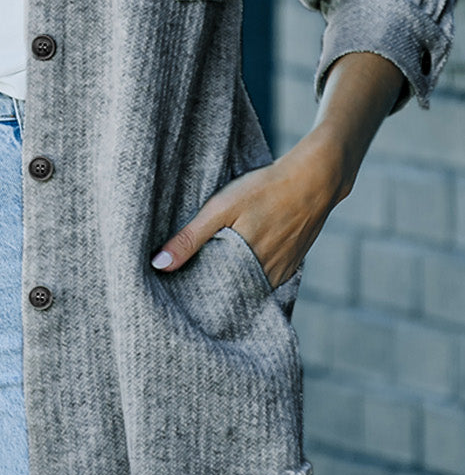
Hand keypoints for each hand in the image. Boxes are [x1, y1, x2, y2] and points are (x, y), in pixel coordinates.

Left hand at [150, 138, 344, 289]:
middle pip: (230, 292)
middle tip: (187, 280)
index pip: (211, 295)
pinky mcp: (292, 265)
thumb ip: (191, 237)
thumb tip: (160, 265)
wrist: (314, 179)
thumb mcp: (221, 208)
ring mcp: (282, 273)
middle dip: (210, 288)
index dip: (193, 292)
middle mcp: (266, 278)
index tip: (174, 289)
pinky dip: (250, 272)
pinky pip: (265, 278)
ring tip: (210, 267)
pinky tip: (239, 258)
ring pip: (248, 285)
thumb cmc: (264, 189)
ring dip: (231, 280)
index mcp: (244, 268)